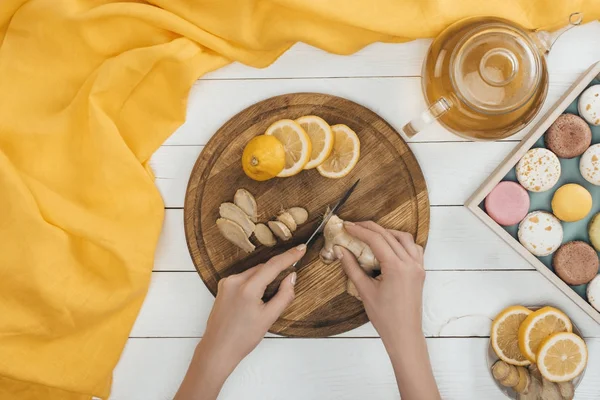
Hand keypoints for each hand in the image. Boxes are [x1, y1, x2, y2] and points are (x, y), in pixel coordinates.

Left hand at [174, 245, 304, 399]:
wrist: (218, 349)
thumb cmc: (243, 338)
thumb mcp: (269, 318)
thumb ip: (284, 295)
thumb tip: (292, 277)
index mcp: (248, 288)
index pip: (273, 265)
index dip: (289, 256)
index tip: (301, 248)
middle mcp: (235, 281)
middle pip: (263, 268)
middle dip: (277, 270)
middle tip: (291, 276)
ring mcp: (227, 283)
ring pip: (253, 272)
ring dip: (265, 276)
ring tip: (270, 296)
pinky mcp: (223, 287)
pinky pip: (244, 278)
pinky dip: (254, 281)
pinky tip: (258, 296)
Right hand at [337, 221, 424, 350]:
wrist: (404, 334)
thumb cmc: (384, 317)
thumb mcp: (364, 290)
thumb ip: (352, 267)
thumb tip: (339, 250)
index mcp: (396, 267)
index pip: (376, 239)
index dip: (359, 230)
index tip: (347, 226)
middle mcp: (410, 263)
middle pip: (388, 235)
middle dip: (370, 228)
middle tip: (354, 226)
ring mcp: (418, 266)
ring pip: (403, 238)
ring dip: (387, 232)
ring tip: (371, 233)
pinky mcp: (420, 271)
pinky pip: (413, 248)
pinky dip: (401, 242)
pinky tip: (390, 245)